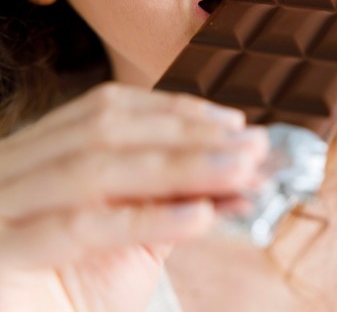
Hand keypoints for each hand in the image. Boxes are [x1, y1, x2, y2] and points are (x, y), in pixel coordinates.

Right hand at [0, 83, 268, 310]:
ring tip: (240, 173)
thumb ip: (173, 199)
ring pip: (96, 168)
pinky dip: (145, 219)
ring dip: (180, 167)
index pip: (111, 110)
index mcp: (42, 151)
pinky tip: (200, 216)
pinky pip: (79, 227)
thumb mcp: (135, 234)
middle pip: (109, 132)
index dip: (177, 111)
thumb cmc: (80, 287)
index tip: (234, 124)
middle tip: (253, 147)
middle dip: (189, 136)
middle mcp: (13, 166)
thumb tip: (241, 172)